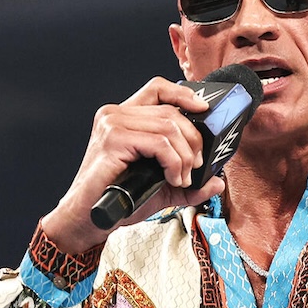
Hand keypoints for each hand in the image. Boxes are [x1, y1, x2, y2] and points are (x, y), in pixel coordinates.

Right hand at [42, 77, 225, 253]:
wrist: (90, 219)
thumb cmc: (120, 198)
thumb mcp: (163, 188)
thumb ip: (190, 182)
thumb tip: (218, 180)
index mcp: (126, 117)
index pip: (158, 89)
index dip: (184, 95)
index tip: (204, 110)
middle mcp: (116, 114)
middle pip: (171, 112)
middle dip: (193, 140)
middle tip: (194, 167)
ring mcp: (112, 125)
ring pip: (168, 128)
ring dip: (184, 156)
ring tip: (181, 178)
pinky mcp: (112, 140)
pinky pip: (159, 143)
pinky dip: (174, 163)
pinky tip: (172, 179)